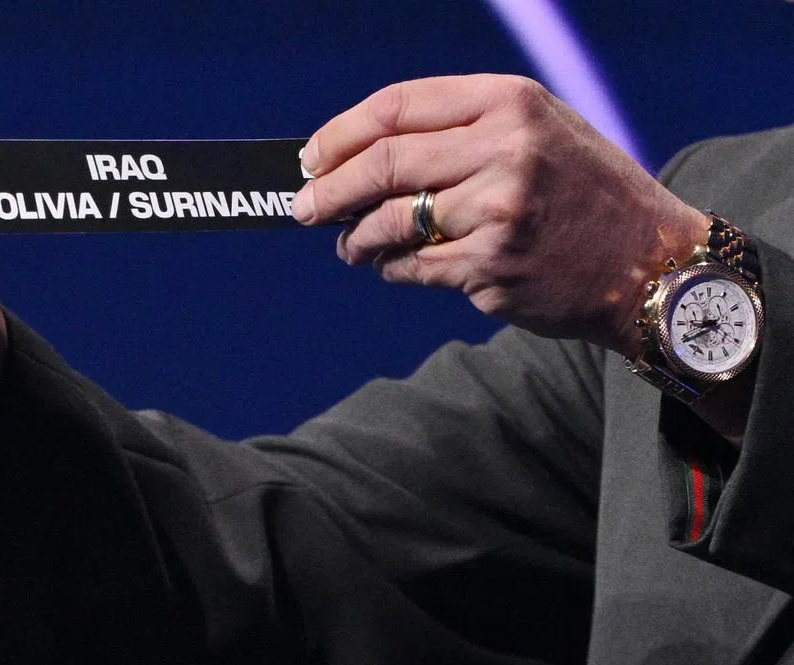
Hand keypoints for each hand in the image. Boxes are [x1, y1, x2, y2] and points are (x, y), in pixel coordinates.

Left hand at [291, 75, 709, 356]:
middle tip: (303, 208)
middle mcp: (504, 150)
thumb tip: (360, 155)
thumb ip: (459, 131)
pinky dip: (392, 269)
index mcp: (509, 102)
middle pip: (382, 164)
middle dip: (328, 190)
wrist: (653, 262)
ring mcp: (498, 212)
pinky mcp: (492, 268)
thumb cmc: (583, 192)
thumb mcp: (538, 130)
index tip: (310, 157)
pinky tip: (393, 266)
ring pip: (391, 223)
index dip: (340, 135)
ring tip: (350, 246)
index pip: (396, 108)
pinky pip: (414, 268)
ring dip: (356, 239)